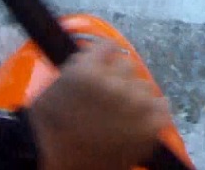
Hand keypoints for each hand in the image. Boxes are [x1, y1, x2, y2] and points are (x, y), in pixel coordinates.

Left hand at [29, 40, 170, 169]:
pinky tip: (99, 55)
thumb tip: (147, 120)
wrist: (42, 152)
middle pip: (142, 84)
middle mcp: (137, 101)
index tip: (135, 109)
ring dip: (114, 72)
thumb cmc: (81, 161)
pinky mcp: (89, 69)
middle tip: (110, 101)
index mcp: (150, 127)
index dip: (146, 106)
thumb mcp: (123, 159)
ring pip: (125, 64)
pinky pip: (105, 46)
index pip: (161, 105)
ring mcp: (113, 83)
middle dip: (128, 91)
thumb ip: (142, 136)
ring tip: (99, 83)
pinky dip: (104, 49)